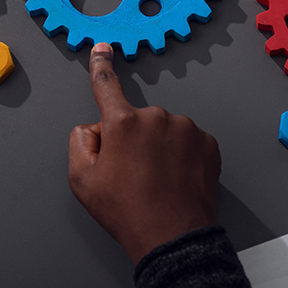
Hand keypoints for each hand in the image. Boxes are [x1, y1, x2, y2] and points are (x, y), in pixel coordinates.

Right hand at [68, 43, 220, 264]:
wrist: (172, 239)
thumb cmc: (128, 212)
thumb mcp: (82, 181)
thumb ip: (80, 142)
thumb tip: (94, 129)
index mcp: (123, 123)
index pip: (106, 85)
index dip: (101, 65)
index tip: (103, 49)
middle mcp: (156, 117)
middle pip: (136, 120)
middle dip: (132, 140)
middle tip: (133, 175)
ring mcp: (186, 129)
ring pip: (164, 131)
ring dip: (160, 149)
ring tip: (157, 182)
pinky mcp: (208, 143)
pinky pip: (188, 142)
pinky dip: (182, 157)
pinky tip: (176, 180)